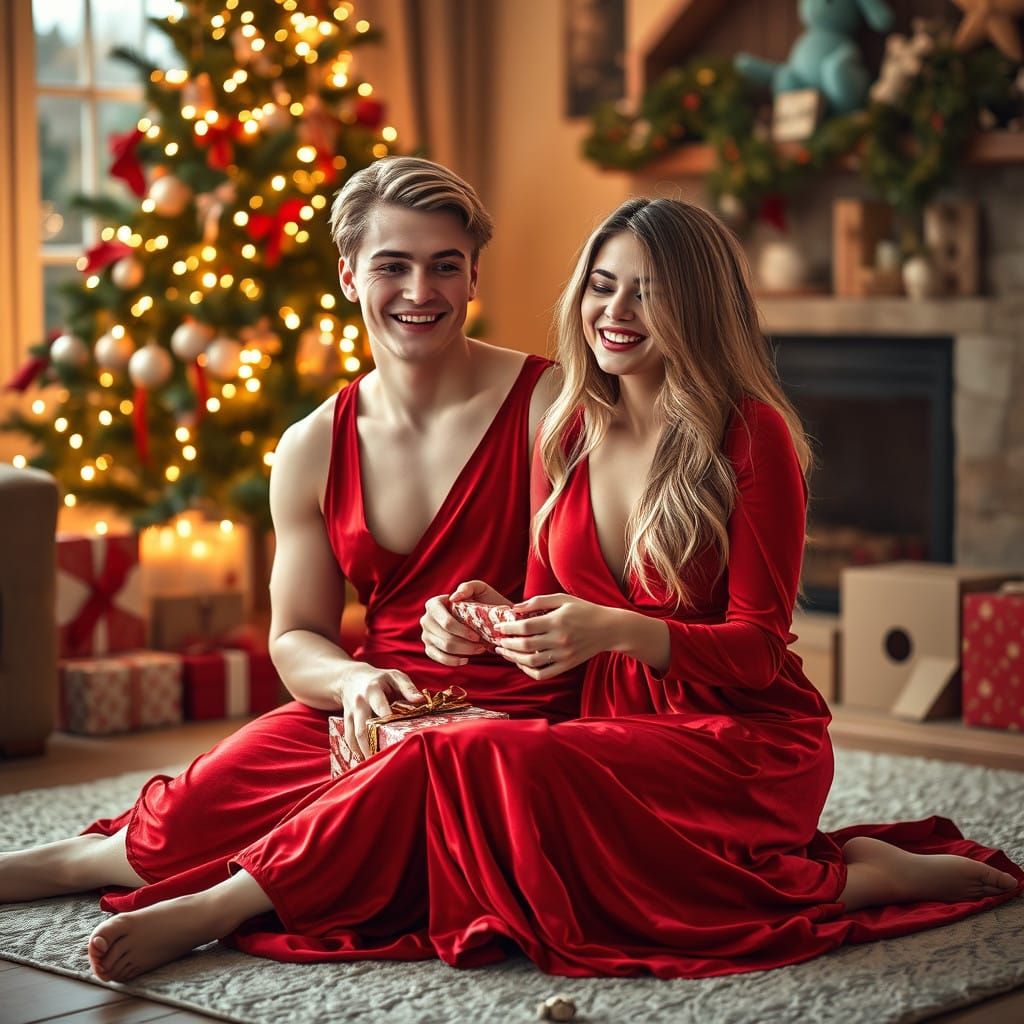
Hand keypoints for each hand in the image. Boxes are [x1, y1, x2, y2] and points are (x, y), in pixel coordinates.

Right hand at [337, 666, 422, 760]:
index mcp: (373, 690)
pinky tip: (364, 760)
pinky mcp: (346, 720)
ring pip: (353, 736)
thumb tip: (420, 700)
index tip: (396, 735)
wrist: (350, 678)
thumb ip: (407, 687)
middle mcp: (359, 703)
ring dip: (362, 752)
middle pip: (362, 728)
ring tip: (373, 765)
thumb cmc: (379, 678)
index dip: (385, 719)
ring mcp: (350, 713)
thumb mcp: (395, 676)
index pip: (379, 706)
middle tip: (382, 760)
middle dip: (370, 746)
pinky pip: (348, 738)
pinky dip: (355, 750)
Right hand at [419, 579, 511, 665]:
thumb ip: (467, 587)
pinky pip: (440, 659)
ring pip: (445, 649)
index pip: (446, 623)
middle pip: (446, 638)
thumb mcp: (478, 589)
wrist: (482, 616)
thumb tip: (453, 598)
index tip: (477, 636)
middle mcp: (426, 620)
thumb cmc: (480, 601)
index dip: (462, 631)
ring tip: (479, 649)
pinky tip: (466, 659)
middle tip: (482, 645)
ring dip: (464, 652)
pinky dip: (454, 661)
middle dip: (466, 645)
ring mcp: (426, 635)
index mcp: (433, 605)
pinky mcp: (429, 648)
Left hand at [494, 593, 616, 678]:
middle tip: (498, 640)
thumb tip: (515, 608)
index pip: (525, 627)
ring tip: (504, 652)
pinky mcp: (567, 665)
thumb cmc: (584, 610)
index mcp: (557, 621)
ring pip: (531, 662)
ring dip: (513, 658)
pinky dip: (528, 671)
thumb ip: (538, 601)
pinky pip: (543, 674)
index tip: (499, 627)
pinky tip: (521, 663)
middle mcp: (560, 640)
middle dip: (507, 643)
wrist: (609, 628)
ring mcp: (563, 655)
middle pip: (525, 645)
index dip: (508, 628)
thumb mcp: (562, 599)